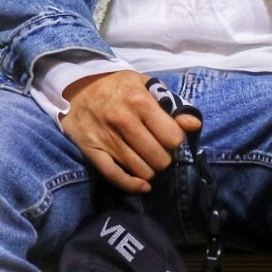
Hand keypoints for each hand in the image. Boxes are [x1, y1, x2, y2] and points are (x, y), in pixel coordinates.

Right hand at [60, 69, 200, 193]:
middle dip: (164, 157)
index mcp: (140, 102)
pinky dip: (132, 185)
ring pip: (142, 170)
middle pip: (159, 158)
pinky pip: (115, 176)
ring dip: (150, 169)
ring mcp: (106, 138)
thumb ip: (173, 104)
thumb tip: (194, 125)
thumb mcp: (146, 86)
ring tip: (147, 159)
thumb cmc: (118, 86)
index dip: (175, 140)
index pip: (173, 137)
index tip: (169, 136)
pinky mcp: (92, 151)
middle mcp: (124, 120)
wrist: (77, 86)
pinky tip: (143, 185)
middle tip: (158, 150)